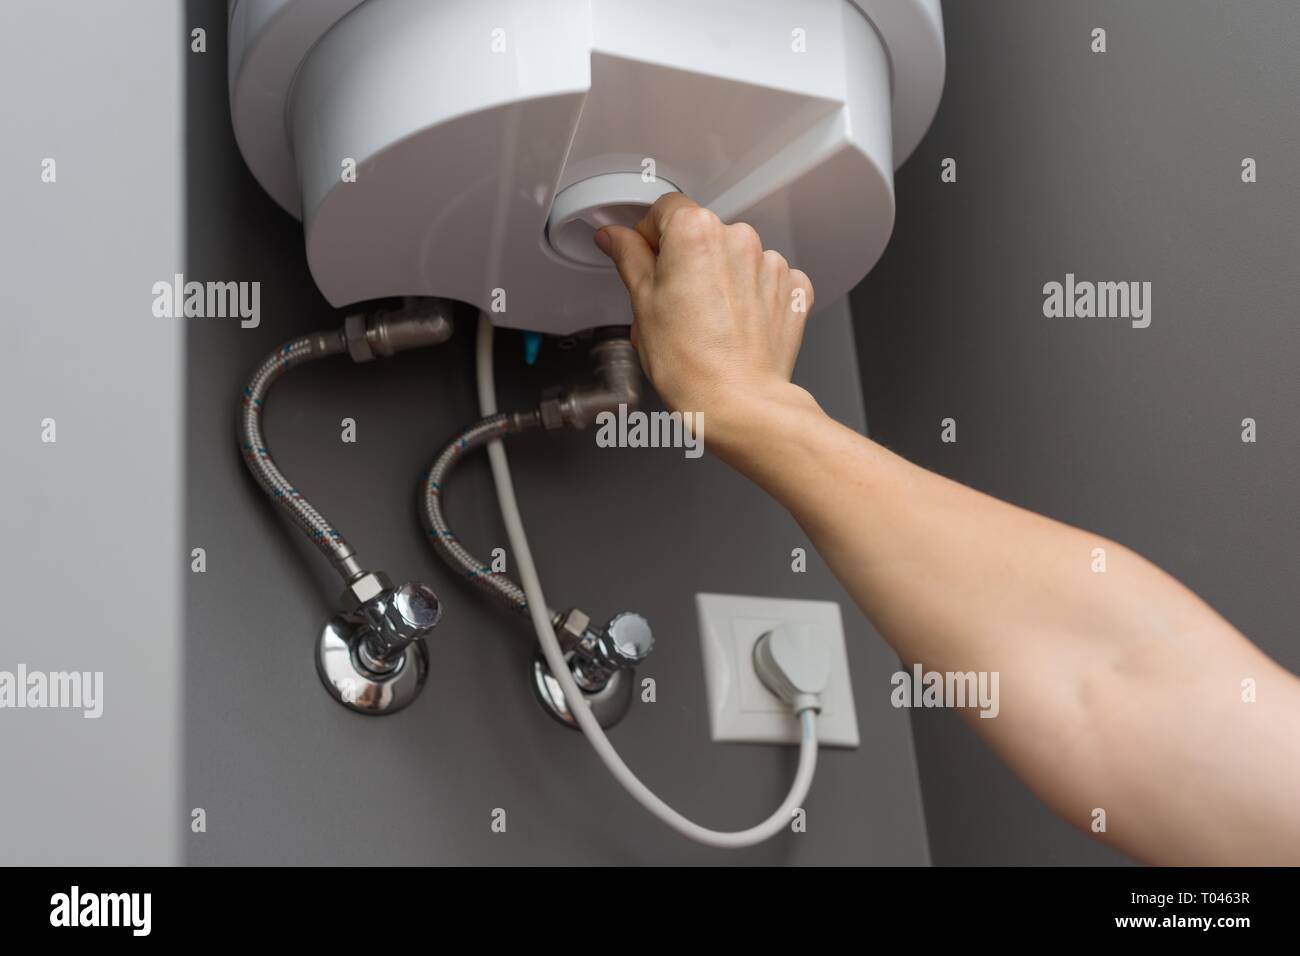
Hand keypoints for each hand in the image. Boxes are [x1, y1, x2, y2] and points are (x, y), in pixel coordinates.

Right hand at [595, 194, 816, 421]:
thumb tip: (614, 237)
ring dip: (720, 278)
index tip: (645, 260)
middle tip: (672, 304)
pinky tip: (735, 326)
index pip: (665, 209)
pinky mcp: (793, 289)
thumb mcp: (642, 304)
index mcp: (695, 233)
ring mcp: (771, 263)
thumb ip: (628, 257)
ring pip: (734, 257)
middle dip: (686, 261)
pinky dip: (751, 296)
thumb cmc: (690, 363)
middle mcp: (738, 238)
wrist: (739, 404)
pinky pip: (765, 279)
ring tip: (706, 322)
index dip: (650, 235)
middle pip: (702, 235)